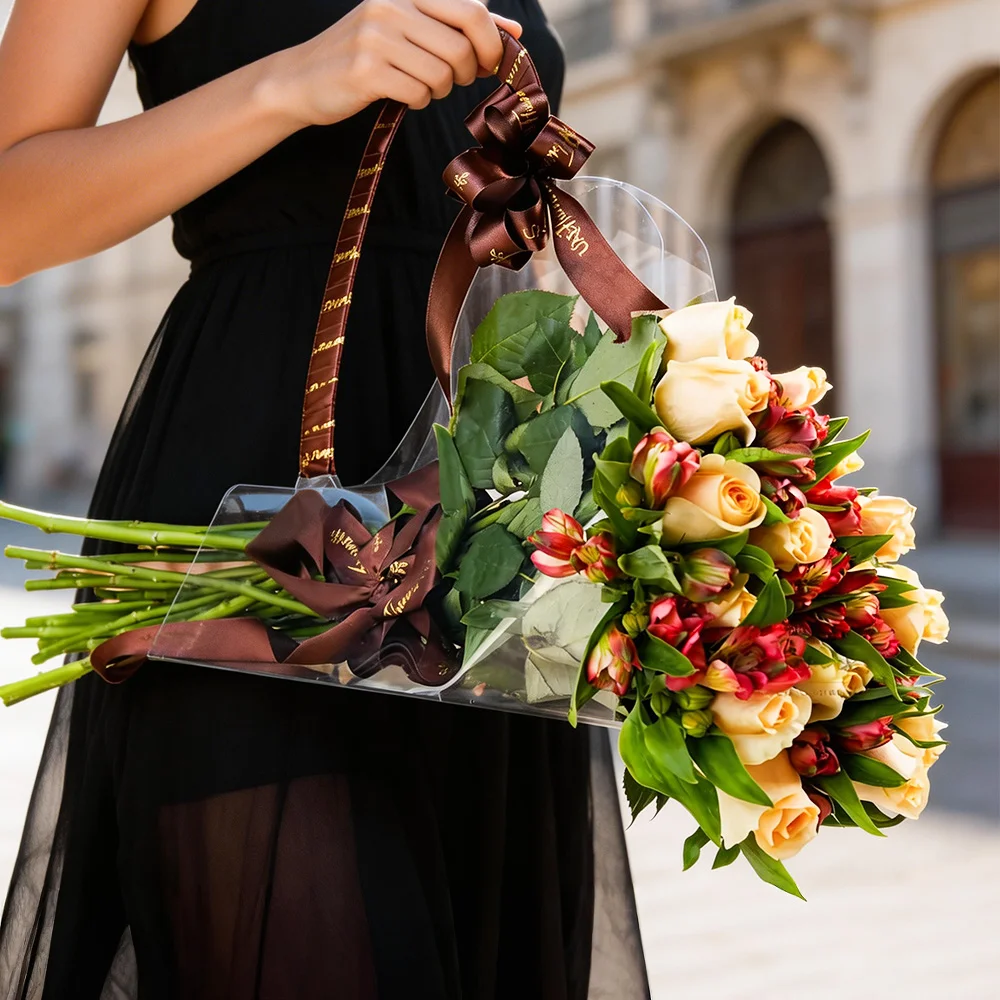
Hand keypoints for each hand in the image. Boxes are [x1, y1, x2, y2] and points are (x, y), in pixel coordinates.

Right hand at [268, 0, 521, 125]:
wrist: (301, 79)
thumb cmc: (361, 55)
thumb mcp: (406, 26)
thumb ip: (456, 23)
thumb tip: (513, 31)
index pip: (471, 10)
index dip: (491, 43)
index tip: (490, 63)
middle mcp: (391, 7)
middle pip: (462, 46)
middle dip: (468, 71)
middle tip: (456, 80)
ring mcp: (377, 38)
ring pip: (442, 74)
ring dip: (440, 89)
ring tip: (420, 86)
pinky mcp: (366, 71)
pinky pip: (418, 93)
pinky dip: (418, 101)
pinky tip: (402, 96)